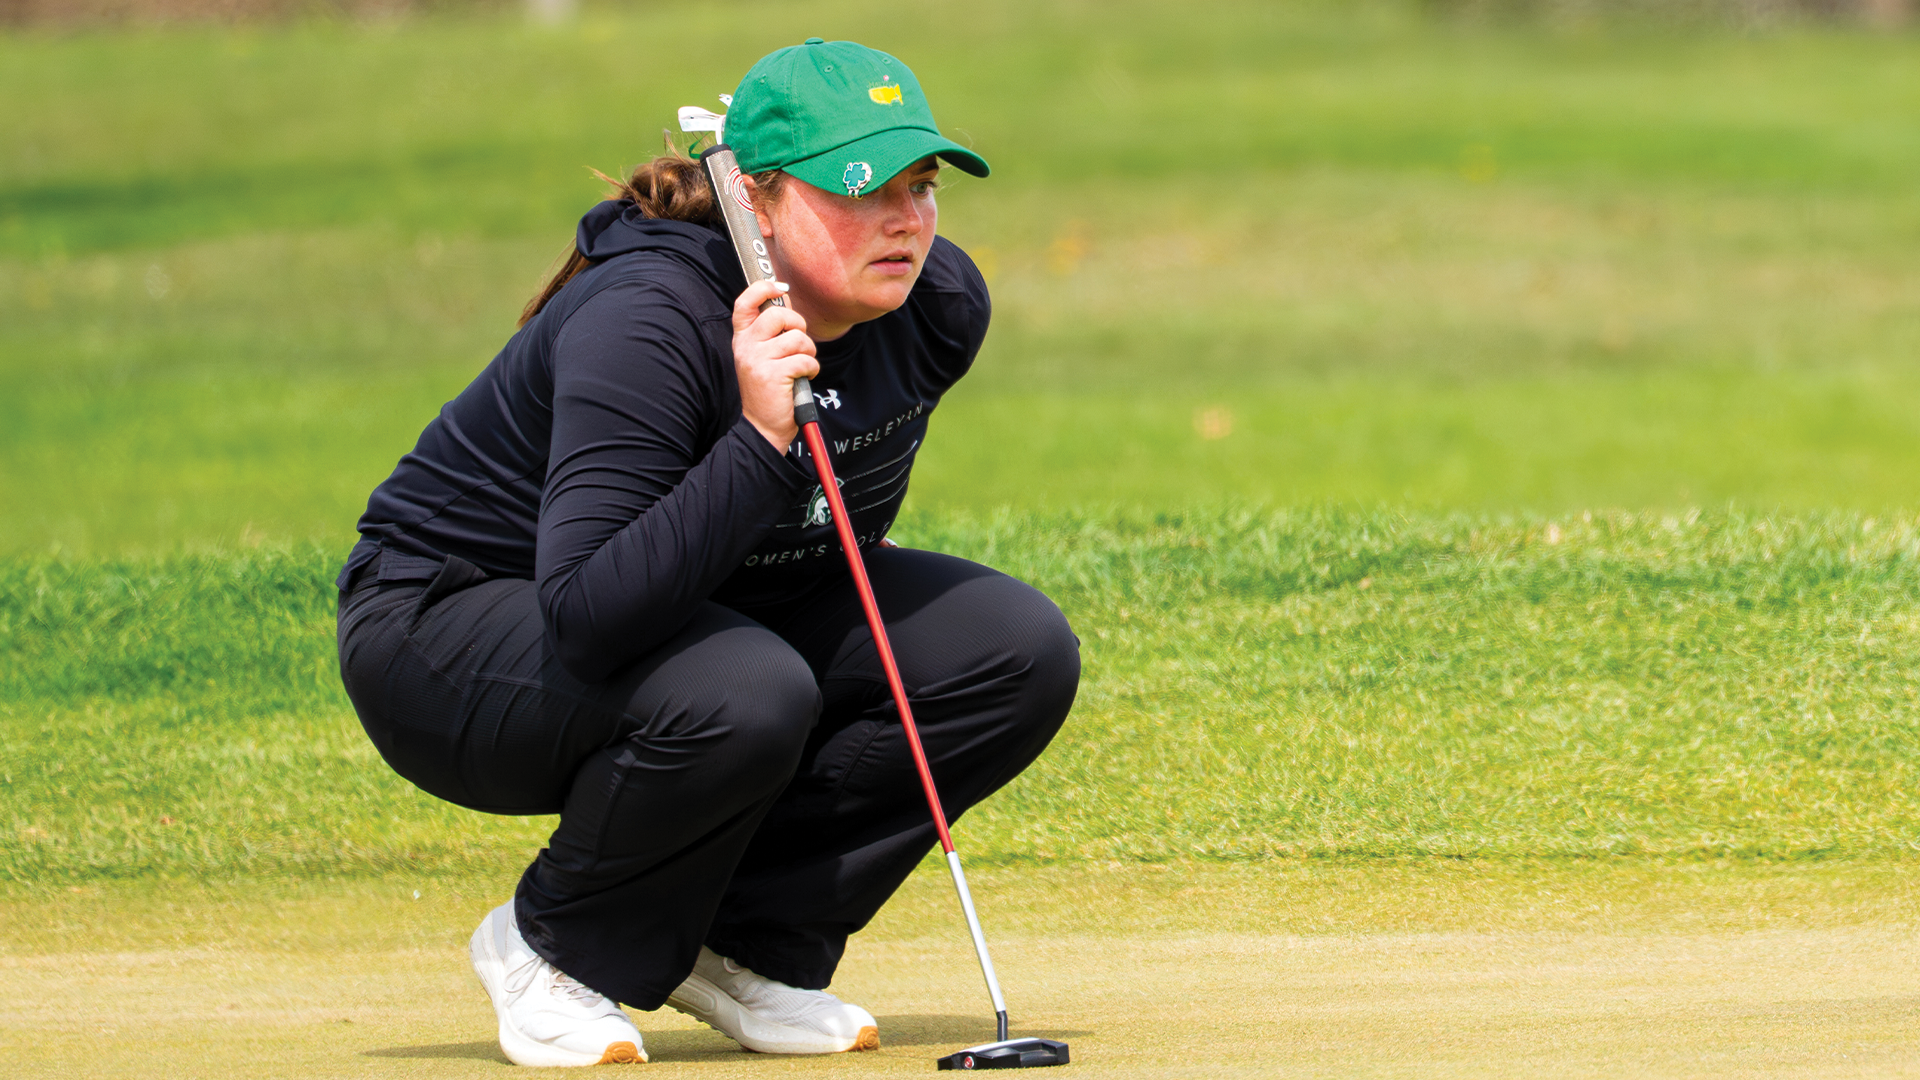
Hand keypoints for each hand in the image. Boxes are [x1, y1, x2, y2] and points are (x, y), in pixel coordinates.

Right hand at [731, 279, 819, 449]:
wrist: (762, 427)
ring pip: (798, 338)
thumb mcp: (763, 357)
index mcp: (742, 339)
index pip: (745, 302)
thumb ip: (772, 331)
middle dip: (799, 327)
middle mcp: (746, 347)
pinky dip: (811, 369)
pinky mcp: (772, 374)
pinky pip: (805, 359)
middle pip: (780, 315)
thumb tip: (784, 298)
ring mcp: (757, 360)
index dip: (762, 288)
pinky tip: (801, 380)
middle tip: (799, 346)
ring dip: (808, 353)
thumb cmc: (769, 391)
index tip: (779, 287)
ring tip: (800, 367)